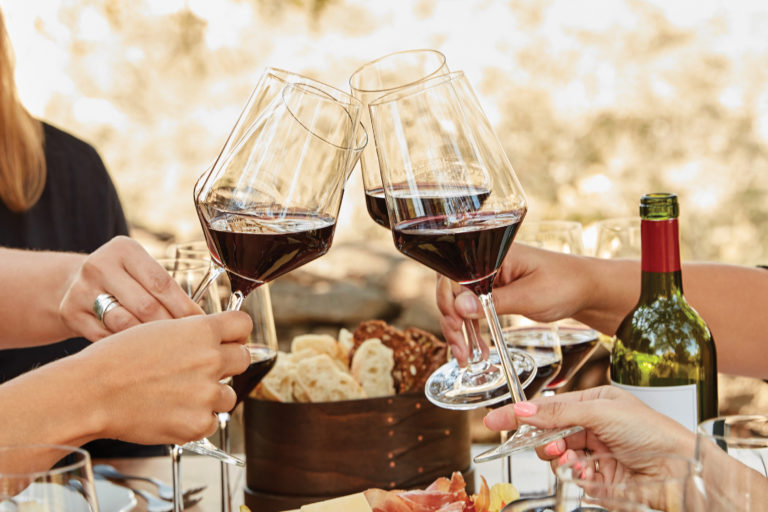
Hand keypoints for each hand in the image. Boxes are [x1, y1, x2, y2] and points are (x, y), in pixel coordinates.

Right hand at [59, 236, 202, 340]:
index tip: (203, 325)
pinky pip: (105, 337)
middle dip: (170, 327)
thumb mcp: (141, 271)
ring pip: (124, 323)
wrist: (74, 285)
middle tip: (189, 345)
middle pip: (145, 305)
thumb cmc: (124, 281)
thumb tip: (202, 321)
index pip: (162, 283)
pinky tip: (141, 355)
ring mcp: (81, 289)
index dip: (184, 308)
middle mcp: (99, 265)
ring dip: (149, 341)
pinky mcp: (70, 313)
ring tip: (169, 352)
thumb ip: (164, 289)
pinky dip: (125, 348)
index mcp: (124, 249)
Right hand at [79, 311, 251, 444]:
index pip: (243, 325)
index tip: (231, 339)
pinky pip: (212, 422)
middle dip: (227, 364)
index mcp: (201, 331)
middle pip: (243, 359)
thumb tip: (213, 336)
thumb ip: (192, 332)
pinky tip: (173, 413)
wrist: (92, 393)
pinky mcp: (197, 423)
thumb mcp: (158, 329)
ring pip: (229, 395)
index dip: (236, 333)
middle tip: (203, 370)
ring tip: (181, 395)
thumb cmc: (116, 360)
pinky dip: (197, 421)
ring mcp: (206, 393)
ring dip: (212, 396)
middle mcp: (210, 359)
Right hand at [436, 243, 592, 364]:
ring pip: (460, 303)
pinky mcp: (493, 292)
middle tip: (460, 349)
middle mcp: (485, 263)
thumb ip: (493, 301)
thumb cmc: (565, 284)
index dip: (449, 299)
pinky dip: (471, 329)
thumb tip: (459, 307)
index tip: (456, 324)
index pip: (455, 273)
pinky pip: (473, 310)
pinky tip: (474, 349)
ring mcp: (488, 278)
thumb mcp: (530, 296)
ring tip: (464, 356)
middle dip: (451, 320)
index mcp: (492, 254)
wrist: (587, 289)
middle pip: (452, 289)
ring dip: (458, 330)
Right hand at [483, 386, 695, 480]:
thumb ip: (559, 413)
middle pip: (550, 433)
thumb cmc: (653, 432)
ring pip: (559, 457)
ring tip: (570, 461)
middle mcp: (593, 428)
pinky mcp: (600, 479)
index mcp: (594, 403)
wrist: (681, 471)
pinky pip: (573, 477)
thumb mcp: (601, 412)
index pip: (548, 407)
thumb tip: (524, 409)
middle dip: (543, 441)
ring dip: (559, 459)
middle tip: (549, 447)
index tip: (494, 421)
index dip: (521, 414)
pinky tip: (586, 473)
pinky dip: (574, 476)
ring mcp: (596, 454)